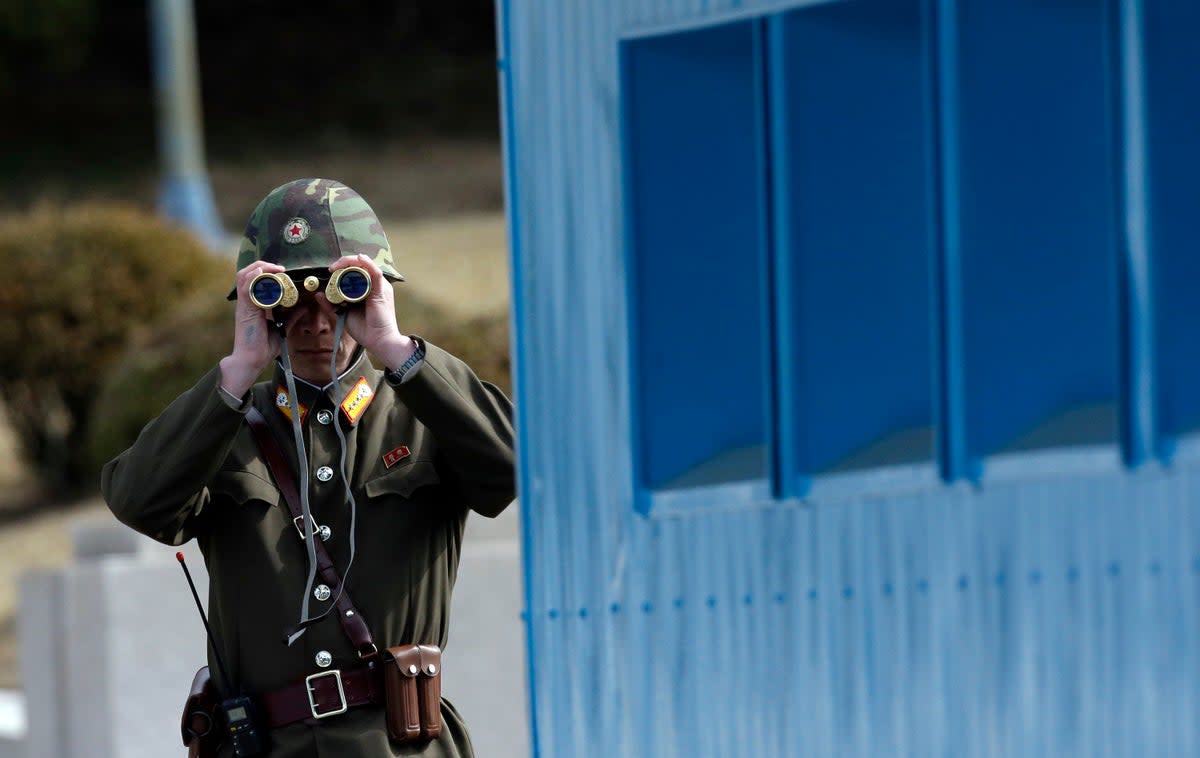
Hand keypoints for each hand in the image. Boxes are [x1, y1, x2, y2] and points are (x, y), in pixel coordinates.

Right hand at [219, 261, 283, 396]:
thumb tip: (304, 307)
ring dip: (260, 268)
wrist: (252, 361)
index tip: (284, 271)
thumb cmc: (263, 347)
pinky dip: (254, 277)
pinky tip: (264, 273)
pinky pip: (246, 288)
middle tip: (281, 268)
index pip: (255, 279)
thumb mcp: (281, 328)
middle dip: (263, 264)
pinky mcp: (245, 310)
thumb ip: (291, 317)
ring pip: (244, 276)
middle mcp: (247, 302)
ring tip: (276, 269)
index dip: (267, 270)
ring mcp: (244, 305)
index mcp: (254, 304)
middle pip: (247, 273)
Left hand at [328, 255, 416, 367]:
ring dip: (351, 262)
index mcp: (367, 289)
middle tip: (331, 268)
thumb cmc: (365, 329)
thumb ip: (331, 305)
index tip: (329, 271)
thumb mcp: (343, 314)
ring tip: (338, 265)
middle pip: (360, 266)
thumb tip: (318, 294)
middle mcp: (374, 285)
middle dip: (344, 263)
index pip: (355, 271)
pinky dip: (367, 264)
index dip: (342, 267)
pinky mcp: (382, 290)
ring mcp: (379, 286)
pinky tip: (359, 259)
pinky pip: (375, 272)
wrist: (378, 341)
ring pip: (366, 265)